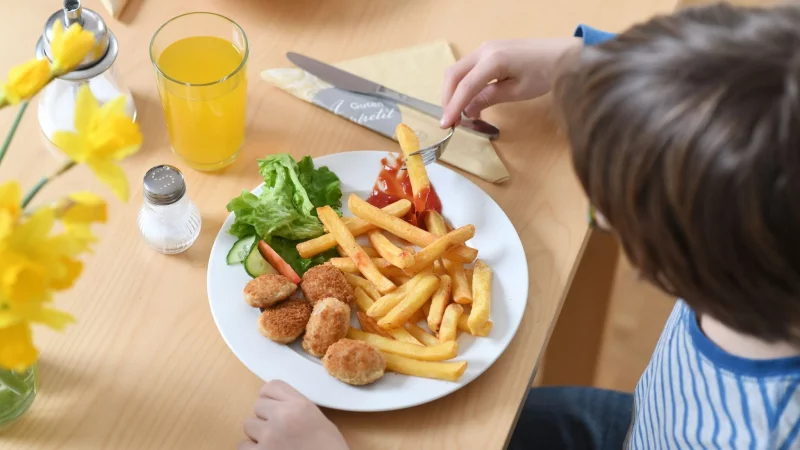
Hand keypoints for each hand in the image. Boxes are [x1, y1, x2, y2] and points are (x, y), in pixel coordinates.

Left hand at [238, 380, 348, 449]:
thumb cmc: (329, 449)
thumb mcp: (318, 419)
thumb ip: (296, 408)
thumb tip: (276, 405)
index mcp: (300, 405)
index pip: (271, 386)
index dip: (270, 398)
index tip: (273, 407)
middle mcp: (282, 416)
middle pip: (258, 405)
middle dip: (265, 417)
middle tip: (277, 430)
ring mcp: (269, 436)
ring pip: (248, 425)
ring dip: (258, 434)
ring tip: (273, 444)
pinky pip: (243, 445)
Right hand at [440, 37, 580, 126]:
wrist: (563, 54)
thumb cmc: (545, 74)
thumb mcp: (517, 92)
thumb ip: (489, 98)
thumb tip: (467, 111)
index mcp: (493, 60)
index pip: (465, 86)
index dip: (453, 107)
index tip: (445, 125)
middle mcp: (484, 50)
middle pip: (454, 75)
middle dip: (447, 98)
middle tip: (449, 121)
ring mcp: (486, 48)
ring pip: (458, 70)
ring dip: (454, 91)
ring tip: (458, 113)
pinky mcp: (490, 50)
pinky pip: (468, 68)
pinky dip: (463, 84)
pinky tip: (469, 101)